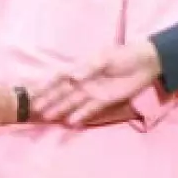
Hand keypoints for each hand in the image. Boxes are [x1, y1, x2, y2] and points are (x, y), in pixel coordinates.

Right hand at [38, 40, 162, 125]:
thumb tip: (73, 77)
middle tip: (34, 110)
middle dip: (48, 100)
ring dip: (60, 109)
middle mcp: (83, 81)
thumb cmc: (122, 55)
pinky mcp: (104, 100)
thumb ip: (88, 68)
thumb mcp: (104, 58)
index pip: (58, 78)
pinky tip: (70, 122)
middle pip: (62, 92)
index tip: (32, 93)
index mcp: (80, 67)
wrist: (145, 62)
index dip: (45, 85)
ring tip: (48, 118)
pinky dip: (80, 115)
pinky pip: (89, 109)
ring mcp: (93, 92)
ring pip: (72, 102)